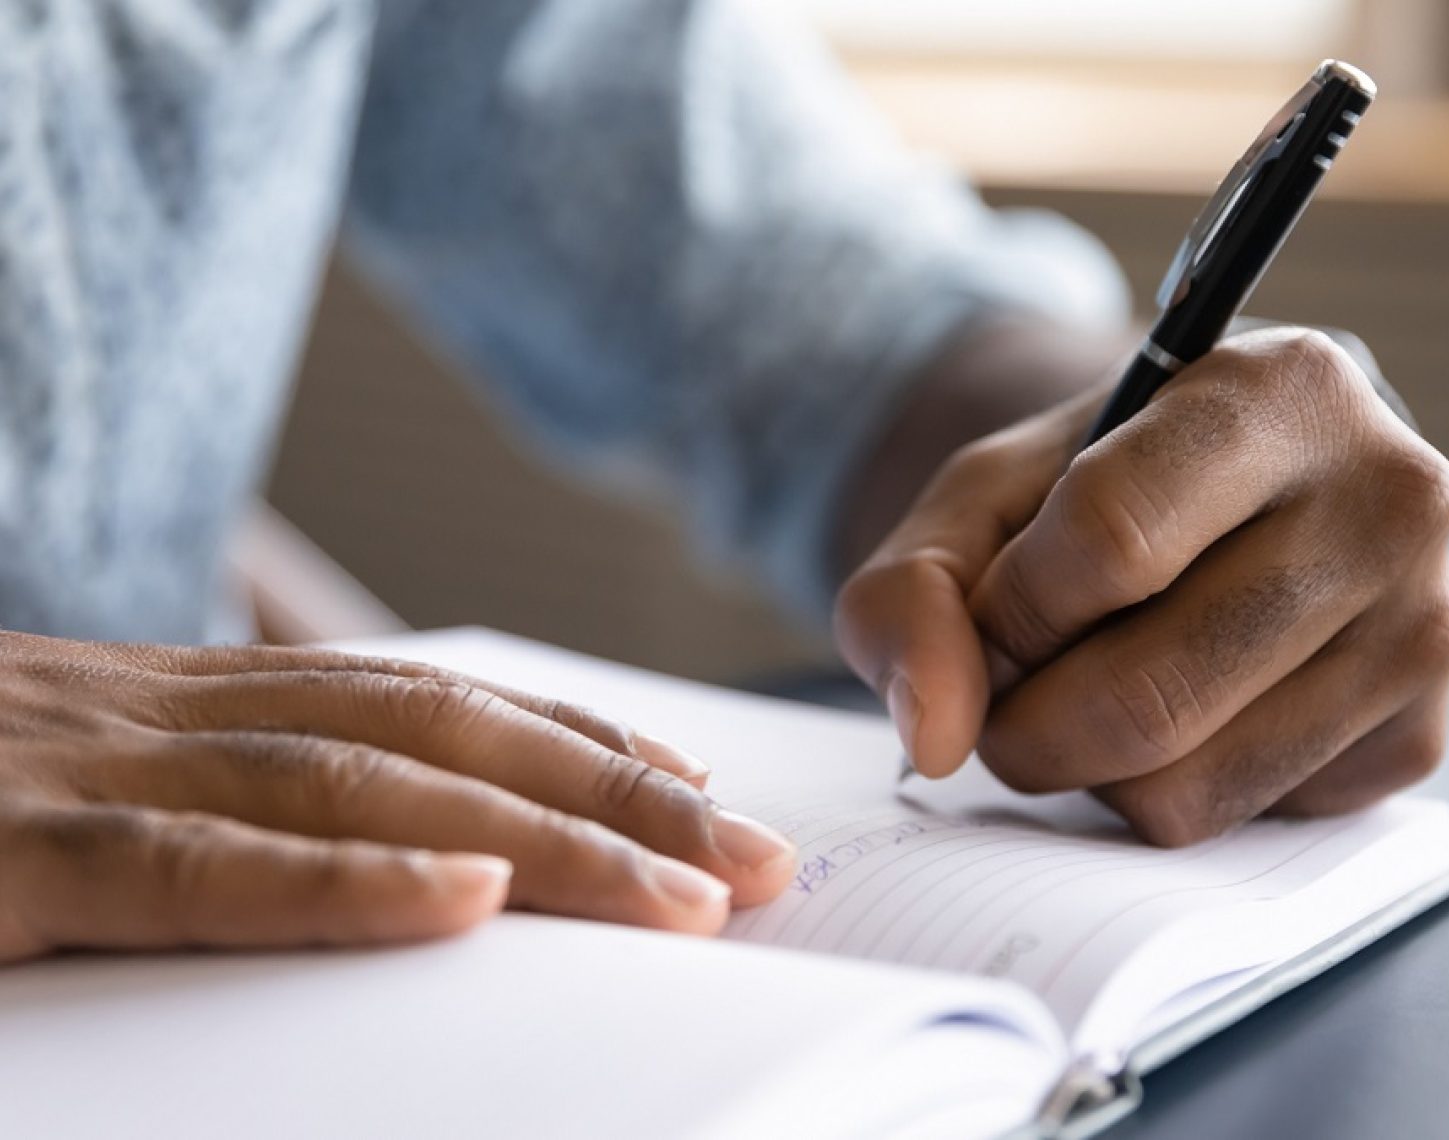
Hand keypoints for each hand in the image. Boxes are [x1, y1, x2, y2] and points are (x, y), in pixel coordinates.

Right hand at [0, 634, 795, 962]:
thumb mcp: (65, 803)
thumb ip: (205, 822)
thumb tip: (384, 866)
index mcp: (173, 704)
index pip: (422, 707)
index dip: (572, 745)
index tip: (696, 795)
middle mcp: (151, 712)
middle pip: (438, 734)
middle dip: (615, 794)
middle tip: (762, 857)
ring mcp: (73, 768)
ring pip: (358, 782)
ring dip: (541, 832)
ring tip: (690, 885)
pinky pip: (195, 864)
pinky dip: (343, 876)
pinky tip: (467, 895)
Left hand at [836, 328, 1448, 844]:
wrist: (1216, 501)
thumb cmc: (1090, 489)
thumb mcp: (976, 500)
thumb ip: (911, 592)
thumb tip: (937, 738)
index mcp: (1280, 388)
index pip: (1109, 544)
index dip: (1012, 611)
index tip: (996, 613)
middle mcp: (1387, 499)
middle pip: (1145, 698)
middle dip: (1027, 725)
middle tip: (1012, 690)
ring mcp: (1423, 628)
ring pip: (1186, 789)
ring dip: (1090, 768)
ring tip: (1097, 685)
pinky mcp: (1422, 737)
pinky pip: (1238, 825)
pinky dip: (1168, 790)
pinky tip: (1183, 711)